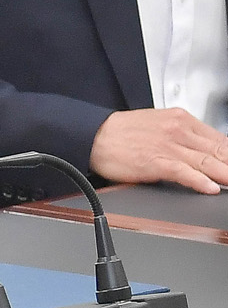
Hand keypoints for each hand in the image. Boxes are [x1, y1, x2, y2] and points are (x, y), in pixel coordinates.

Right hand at [89, 108, 227, 193]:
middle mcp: (178, 130)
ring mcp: (168, 146)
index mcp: (181, 120)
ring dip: (225, 174)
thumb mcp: (160, 127)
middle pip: (220, 151)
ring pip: (207, 162)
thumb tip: (208, 155)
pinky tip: (210, 187)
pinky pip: (183, 171)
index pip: (221, 140)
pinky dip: (199, 180)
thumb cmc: (123, 134)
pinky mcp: (155, 161)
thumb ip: (185, 138)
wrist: (93, 136)